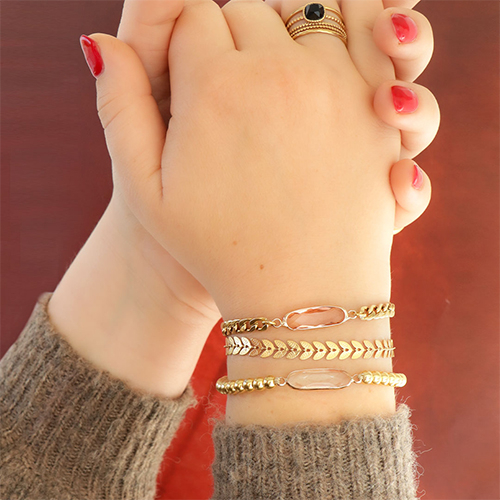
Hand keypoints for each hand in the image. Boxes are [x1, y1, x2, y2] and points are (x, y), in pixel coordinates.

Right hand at [90, 0, 438, 314]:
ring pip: (304, 13)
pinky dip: (347, 36)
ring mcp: (335, 84)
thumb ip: (119, 108)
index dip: (182, 37)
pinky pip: (368, 35)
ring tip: (272, 79)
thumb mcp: (147, 193)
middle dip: (229, 36)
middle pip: (245, 9)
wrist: (301, 292)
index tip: (187, 73)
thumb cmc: (219, 249)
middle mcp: (278, 73)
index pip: (189, 12)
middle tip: (227, 85)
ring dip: (283, 33)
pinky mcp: (374, 106)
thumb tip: (100, 40)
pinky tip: (319, 72)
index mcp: (214, 89)